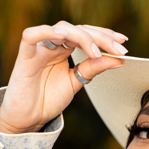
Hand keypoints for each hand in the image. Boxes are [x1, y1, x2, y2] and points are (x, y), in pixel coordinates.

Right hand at [0, 21, 126, 133]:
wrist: (27, 119)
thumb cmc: (47, 99)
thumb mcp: (76, 82)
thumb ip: (93, 68)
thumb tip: (119, 59)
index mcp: (64, 50)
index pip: (86, 34)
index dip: (104, 36)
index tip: (123, 43)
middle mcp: (52, 45)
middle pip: (78, 29)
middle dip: (100, 37)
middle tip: (118, 48)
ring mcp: (39, 49)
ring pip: (61, 29)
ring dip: (82, 37)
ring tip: (96, 52)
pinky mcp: (24, 57)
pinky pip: (31, 36)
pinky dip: (45, 32)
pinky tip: (62, 36)